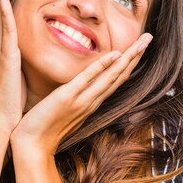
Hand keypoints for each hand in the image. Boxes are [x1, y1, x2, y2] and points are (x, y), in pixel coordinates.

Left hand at [9, 33, 152, 155]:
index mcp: (92, 101)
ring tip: (142, 41)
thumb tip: (78, 84)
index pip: (116, 78)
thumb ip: (75, 96)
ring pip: (112, 76)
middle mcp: (92, 100)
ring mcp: (82, 100)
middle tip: (149, 36)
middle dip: (136, 55)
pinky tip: (115, 54)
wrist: (32, 146)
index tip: (140, 46)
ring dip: (129, 57)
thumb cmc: (44, 127)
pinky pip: (88, 79)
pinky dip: (103, 66)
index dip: (130, 62)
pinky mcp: (68, 98)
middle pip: (120, 75)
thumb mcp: (64, 108)